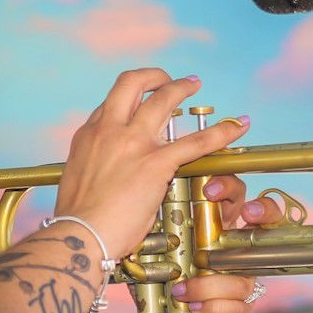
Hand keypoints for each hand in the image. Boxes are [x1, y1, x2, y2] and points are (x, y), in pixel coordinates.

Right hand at [55, 70, 250, 257]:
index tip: (138, 105)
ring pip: (163, 99)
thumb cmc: (76, 221)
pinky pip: (196, 141)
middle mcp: (109, 130)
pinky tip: (237, 126)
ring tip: (194, 85)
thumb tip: (107, 177)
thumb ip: (93, 169)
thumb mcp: (75, 182)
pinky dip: (221, 131)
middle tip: (167, 81)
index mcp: (87, 136)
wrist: (79, 235)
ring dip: (182, 87)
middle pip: (132, 84)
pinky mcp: (156, 163)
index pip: (110, 105)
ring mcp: (133, 143)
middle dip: (153, 77)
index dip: (127, 101)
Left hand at [166, 176, 285, 312]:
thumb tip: (153, 199)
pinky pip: (237, 309)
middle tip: (248, 212)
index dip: (230, 188)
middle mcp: (236, 255)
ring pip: (241, 278)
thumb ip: (160, 227)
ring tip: (180, 291)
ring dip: (208, 285)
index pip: (235, 199)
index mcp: (216, 233)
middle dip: (263, 212)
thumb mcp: (156, 252)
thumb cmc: (159, 284)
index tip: (211, 189)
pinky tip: (193, 309)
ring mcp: (241, 284)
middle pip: (265, 225)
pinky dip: (212, 309)